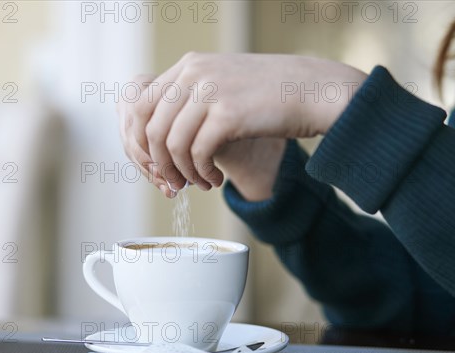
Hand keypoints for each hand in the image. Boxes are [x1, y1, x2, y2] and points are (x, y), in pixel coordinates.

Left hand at [119, 53, 366, 196]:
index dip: (142, 142)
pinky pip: (198, 153)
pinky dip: (202, 173)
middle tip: (173, 182)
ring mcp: (210, 91)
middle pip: (150, 127)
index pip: (141, 105)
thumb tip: (158, 135)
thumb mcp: (223, 84)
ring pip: (172, 144)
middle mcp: (194, 73)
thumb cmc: (269, 94)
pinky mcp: (228, 113)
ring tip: (199, 184)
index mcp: (189, 66)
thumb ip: (192, 99)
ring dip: (182, 173)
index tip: (156, 164)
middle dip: (157, 163)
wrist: (314, 91)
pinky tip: (215, 181)